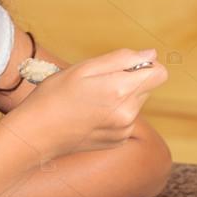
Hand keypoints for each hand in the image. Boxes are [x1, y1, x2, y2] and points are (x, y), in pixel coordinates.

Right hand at [4, 48, 167, 160]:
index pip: (159, 73)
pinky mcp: (118, 141)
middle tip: (96, 84)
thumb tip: (151, 55)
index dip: (143, 65)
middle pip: (146, 87)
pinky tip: (91, 115)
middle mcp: (128, 113)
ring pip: (136, 103)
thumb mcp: (84, 67)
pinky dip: (114, 114)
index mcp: (121, 90)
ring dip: (121, 97)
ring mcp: (124, 130)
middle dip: (128, 80)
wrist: (37, 133)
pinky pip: (126, 119)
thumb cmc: (55, 95)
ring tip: (90, 100)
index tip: (122, 67)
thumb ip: (121, 59)